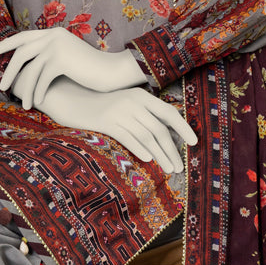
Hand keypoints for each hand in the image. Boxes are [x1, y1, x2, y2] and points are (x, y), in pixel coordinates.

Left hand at [0, 28, 145, 109]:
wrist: (113, 71)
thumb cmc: (91, 69)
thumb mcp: (68, 57)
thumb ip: (51, 55)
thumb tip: (29, 65)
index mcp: (53, 33)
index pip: (24, 37)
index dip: (6, 44)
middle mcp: (53, 36)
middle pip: (21, 52)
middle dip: (9, 70)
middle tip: (1, 85)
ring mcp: (56, 46)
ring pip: (30, 68)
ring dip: (24, 88)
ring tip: (22, 103)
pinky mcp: (61, 59)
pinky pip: (42, 78)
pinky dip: (37, 92)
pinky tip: (35, 103)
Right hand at [34, 77, 196, 173]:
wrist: (72, 99)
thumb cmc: (100, 105)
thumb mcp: (124, 103)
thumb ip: (142, 113)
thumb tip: (162, 135)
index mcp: (141, 96)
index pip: (169, 113)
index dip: (183, 128)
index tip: (194, 143)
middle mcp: (133, 101)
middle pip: (159, 129)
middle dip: (171, 150)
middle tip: (179, 167)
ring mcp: (120, 111)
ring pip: (147, 136)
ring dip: (160, 155)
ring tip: (168, 169)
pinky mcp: (106, 121)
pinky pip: (128, 137)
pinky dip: (140, 149)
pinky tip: (148, 159)